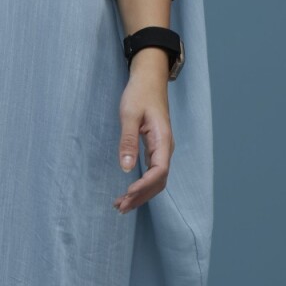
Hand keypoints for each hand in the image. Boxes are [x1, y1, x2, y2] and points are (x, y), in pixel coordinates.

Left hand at [113, 53, 174, 213]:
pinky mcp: (155, 148)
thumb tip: (126, 168)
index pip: (159, 171)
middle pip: (158, 181)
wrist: (149, 78)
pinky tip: (128, 191)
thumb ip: (128, 140)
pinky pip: (152, 172)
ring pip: (156, 180)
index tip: (127, 193)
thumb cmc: (140, 93)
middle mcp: (166, 148)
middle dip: (141, 196)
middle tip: (120, 207)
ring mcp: (161, 149)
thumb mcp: (129, 114)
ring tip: (121, 205)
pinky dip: (141, 184)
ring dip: (141, 194)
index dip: (144, 186)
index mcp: (163, 140)